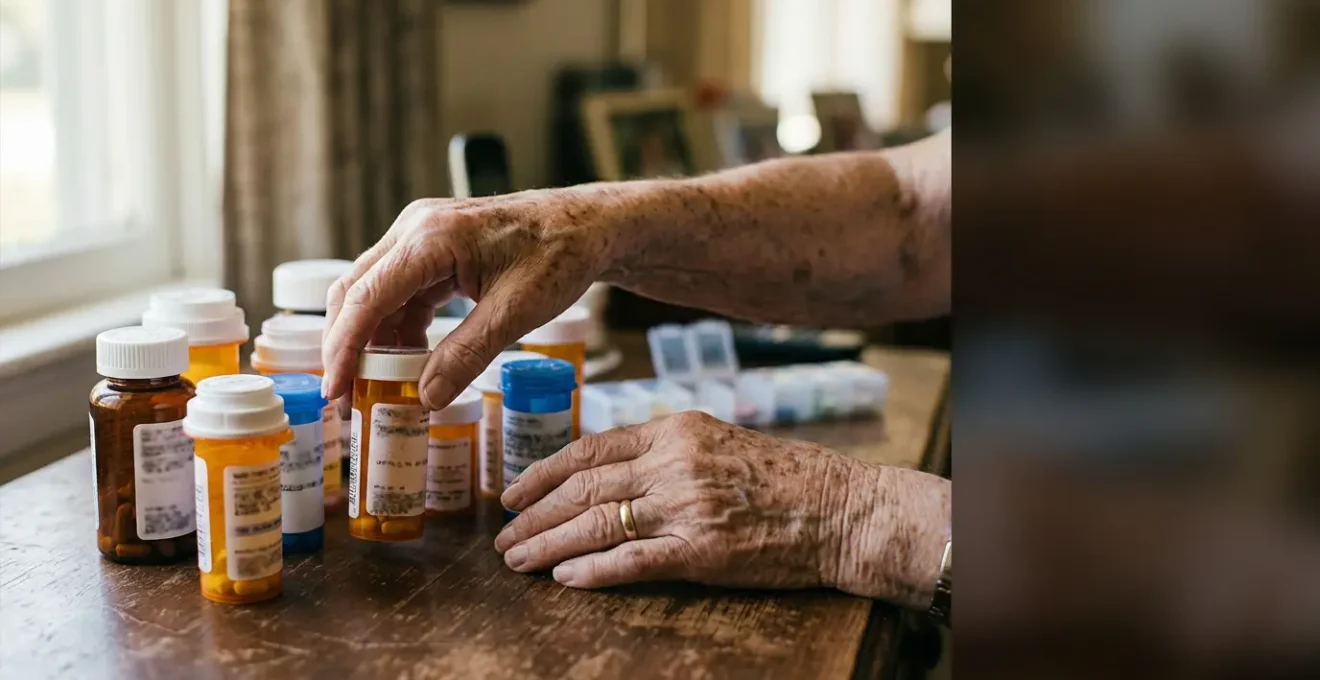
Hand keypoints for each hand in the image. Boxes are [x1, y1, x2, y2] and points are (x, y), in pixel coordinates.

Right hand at [320, 186, 638, 409]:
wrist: (588, 225)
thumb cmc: (560, 256)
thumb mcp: (516, 312)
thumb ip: (467, 354)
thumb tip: (425, 398)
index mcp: (431, 237)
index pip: (366, 297)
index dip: (344, 348)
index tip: (337, 390)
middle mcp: (415, 229)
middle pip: (355, 292)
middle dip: (346, 346)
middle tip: (345, 397)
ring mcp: (421, 236)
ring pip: (374, 293)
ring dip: (372, 340)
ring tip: (376, 387)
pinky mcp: (434, 249)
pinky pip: (400, 292)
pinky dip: (397, 328)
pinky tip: (406, 362)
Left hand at [495, 411, 949, 605]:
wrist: (843, 510)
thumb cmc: (786, 476)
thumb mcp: (720, 439)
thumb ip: (666, 448)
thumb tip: (608, 467)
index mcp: (676, 429)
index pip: (591, 448)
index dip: (544, 471)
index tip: (515, 491)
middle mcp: (674, 462)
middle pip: (583, 488)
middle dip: (534, 514)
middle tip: (504, 536)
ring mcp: (686, 507)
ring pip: (596, 523)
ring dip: (549, 544)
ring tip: (518, 560)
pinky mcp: (702, 552)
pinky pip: (632, 561)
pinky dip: (592, 571)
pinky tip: (565, 579)